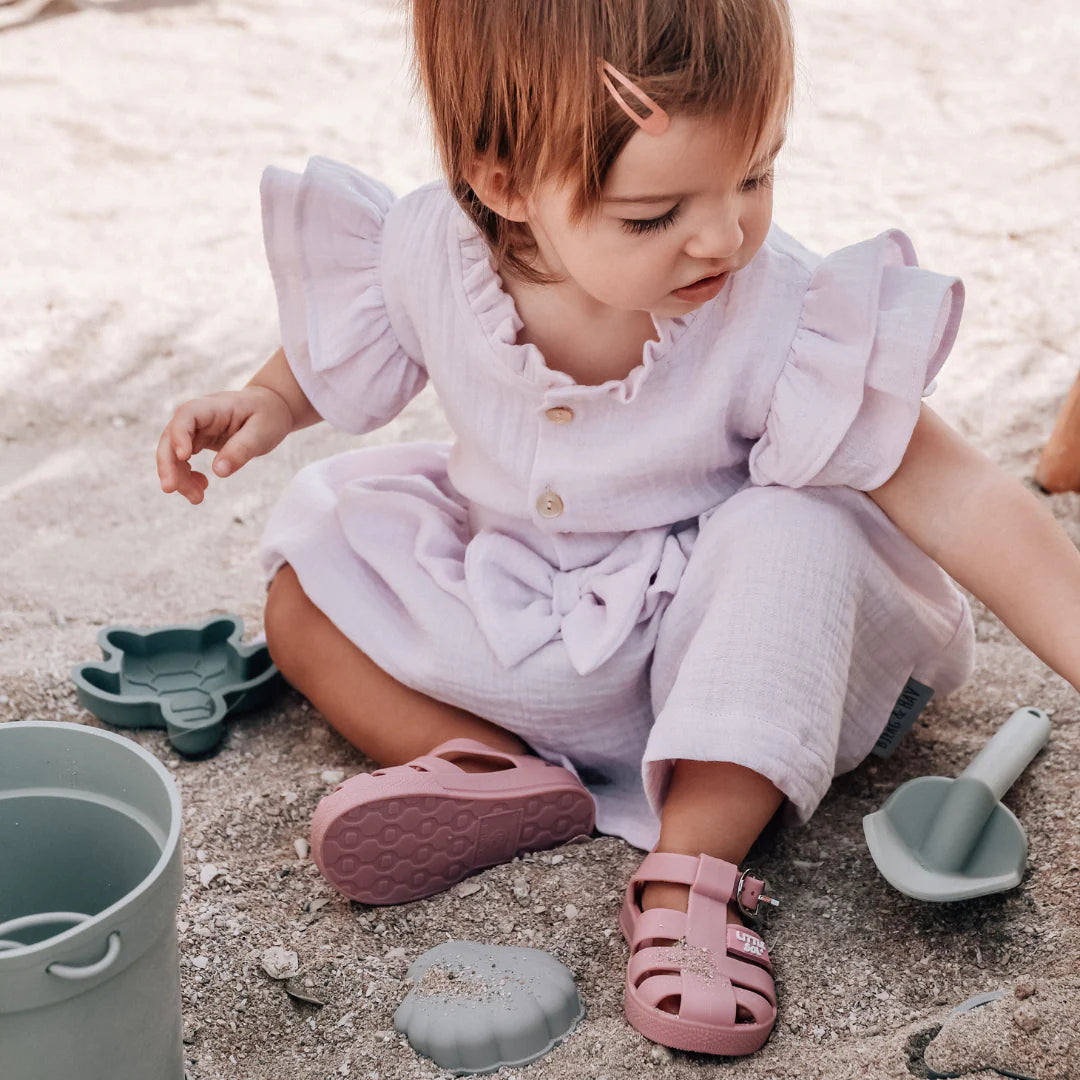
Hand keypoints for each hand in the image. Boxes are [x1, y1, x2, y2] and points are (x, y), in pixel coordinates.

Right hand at [157, 386, 292, 503]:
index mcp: (215, 406)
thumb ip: (242, 449)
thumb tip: (219, 472)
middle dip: (168, 463)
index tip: (183, 457)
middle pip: (171, 436)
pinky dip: (187, 476)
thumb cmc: (268, 416)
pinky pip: (182, 459)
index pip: (187, 414)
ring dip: (178, 476)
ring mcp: (196, 429)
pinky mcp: (198, 441)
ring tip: (197, 499)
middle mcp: (199, 416)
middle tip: (170, 489)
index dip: (180, 434)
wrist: (271, 408)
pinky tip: (201, 487)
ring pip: (173, 452)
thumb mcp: (262, 433)